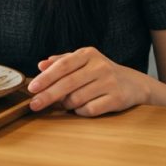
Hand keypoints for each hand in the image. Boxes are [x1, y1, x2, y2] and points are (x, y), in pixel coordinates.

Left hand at [26, 47, 149, 116]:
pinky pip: (90, 110)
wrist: (134, 84)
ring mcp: (110, 82)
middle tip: (34, 105)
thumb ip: (61, 62)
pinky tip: (81, 108)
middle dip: (48, 96)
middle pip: (68, 83)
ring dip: (67, 104)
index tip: (32, 88)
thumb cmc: (100, 72)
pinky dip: (81, 111)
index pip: (63, 66)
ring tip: (67, 103)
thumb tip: (40, 65)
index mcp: (88, 54)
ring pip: (77, 99)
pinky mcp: (117, 98)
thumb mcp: (83, 62)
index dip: (46, 78)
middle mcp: (100, 66)